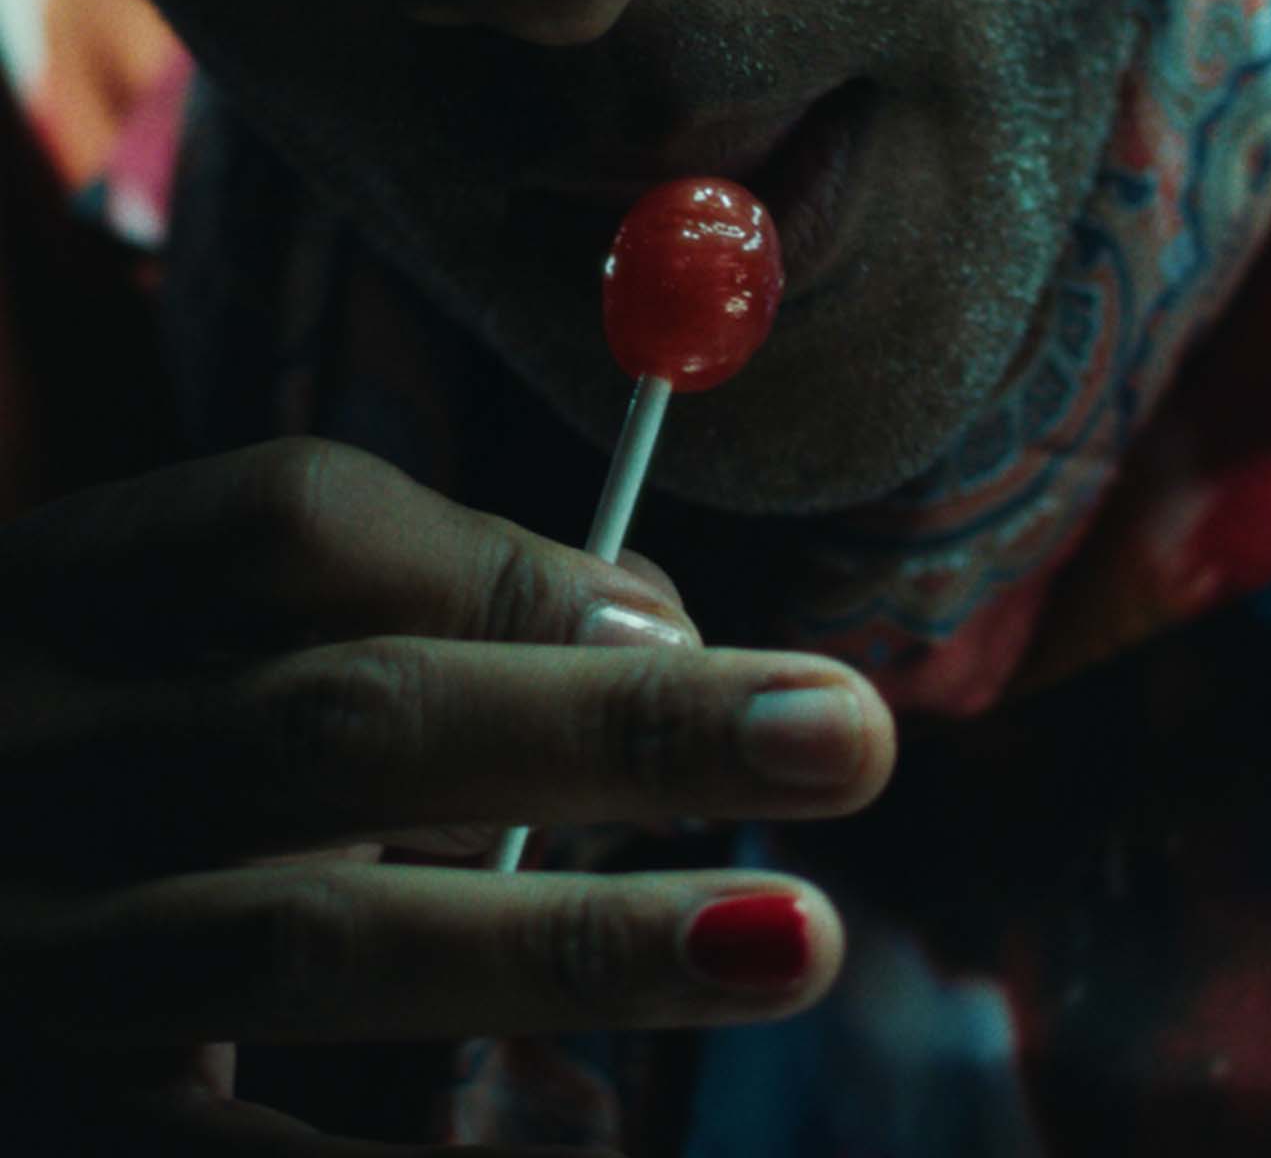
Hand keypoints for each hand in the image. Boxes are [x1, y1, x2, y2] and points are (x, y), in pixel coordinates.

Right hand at [0, 437, 895, 1153]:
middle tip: (845, 733)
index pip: (290, 521)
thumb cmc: (106, 782)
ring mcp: (32, 957)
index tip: (676, 608)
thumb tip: (653, 621)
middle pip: (346, 720)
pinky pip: (241, 1154)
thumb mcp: (166, 661)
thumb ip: (377, 623)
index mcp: (63, 599)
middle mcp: (32, 763)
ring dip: (573, 943)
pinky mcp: (47, 1121)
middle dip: (614, 728)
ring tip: (789, 938)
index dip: (502, 558)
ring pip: (318, 939)